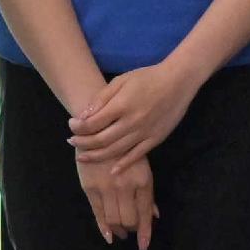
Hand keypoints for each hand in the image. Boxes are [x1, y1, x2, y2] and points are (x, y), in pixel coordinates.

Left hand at [68, 58, 198, 173]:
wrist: (178, 81)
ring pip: (116, 151)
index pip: (92, 124)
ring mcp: (145, 133)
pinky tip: (112, 171)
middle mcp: (132, 122)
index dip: (77, 127)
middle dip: (83, 143)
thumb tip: (82, 116)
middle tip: (72, 142)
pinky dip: (124, 165)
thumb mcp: (120, 81)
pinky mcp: (156, 139)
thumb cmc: (146, 78)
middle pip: (101, 140)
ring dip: (97, 156)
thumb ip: (101, 99)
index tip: (71, 125)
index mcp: (121, 106)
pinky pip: (138, 155)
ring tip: (83, 156)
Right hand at [80, 150, 156, 249]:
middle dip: (130, 229)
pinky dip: (103, 227)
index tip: (143, 247)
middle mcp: (125, 187)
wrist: (99, 130)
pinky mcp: (90, 187)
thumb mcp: (142, 168)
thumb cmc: (124, 149)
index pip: (144, 214)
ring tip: (119, 233)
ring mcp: (106, 188)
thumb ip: (147, 193)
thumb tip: (155, 215)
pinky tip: (108, 235)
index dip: (144, 233)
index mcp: (143, 181)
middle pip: (128, 220)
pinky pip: (97, 212)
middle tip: (130, 232)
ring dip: (118, 230)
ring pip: (113, 219)